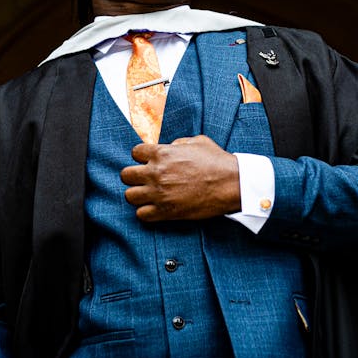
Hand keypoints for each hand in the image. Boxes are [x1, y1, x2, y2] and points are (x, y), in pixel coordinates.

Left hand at [120, 134, 240, 221]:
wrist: (231, 184)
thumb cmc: (216, 161)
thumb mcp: (197, 142)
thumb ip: (178, 143)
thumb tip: (170, 147)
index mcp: (162, 153)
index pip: (134, 152)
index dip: (141, 156)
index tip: (148, 161)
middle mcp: (156, 173)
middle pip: (126, 175)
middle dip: (134, 176)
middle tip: (145, 179)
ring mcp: (159, 193)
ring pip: (129, 196)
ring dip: (138, 195)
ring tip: (148, 195)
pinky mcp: (166, 212)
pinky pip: (141, 215)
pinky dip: (146, 212)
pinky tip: (155, 208)